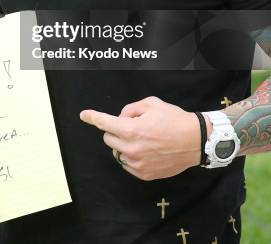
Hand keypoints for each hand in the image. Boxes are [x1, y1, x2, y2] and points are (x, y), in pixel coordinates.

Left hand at [80, 96, 201, 180]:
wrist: (195, 141)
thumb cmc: (173, 119)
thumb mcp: (151, 104)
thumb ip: (131, 109)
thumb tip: (121, 118)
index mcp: (131, 129)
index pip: (104, 123)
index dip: (92, 117)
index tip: (84, 115)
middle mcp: (131, 149)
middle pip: (108, 138)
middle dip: (115, 130)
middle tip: (132, 126)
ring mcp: (137, 164)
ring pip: (117, 152)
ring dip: (123, 144)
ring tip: (143, 139)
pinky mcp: (144, 174)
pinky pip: (128, 164)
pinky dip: (132, 156)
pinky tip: (147, 150)